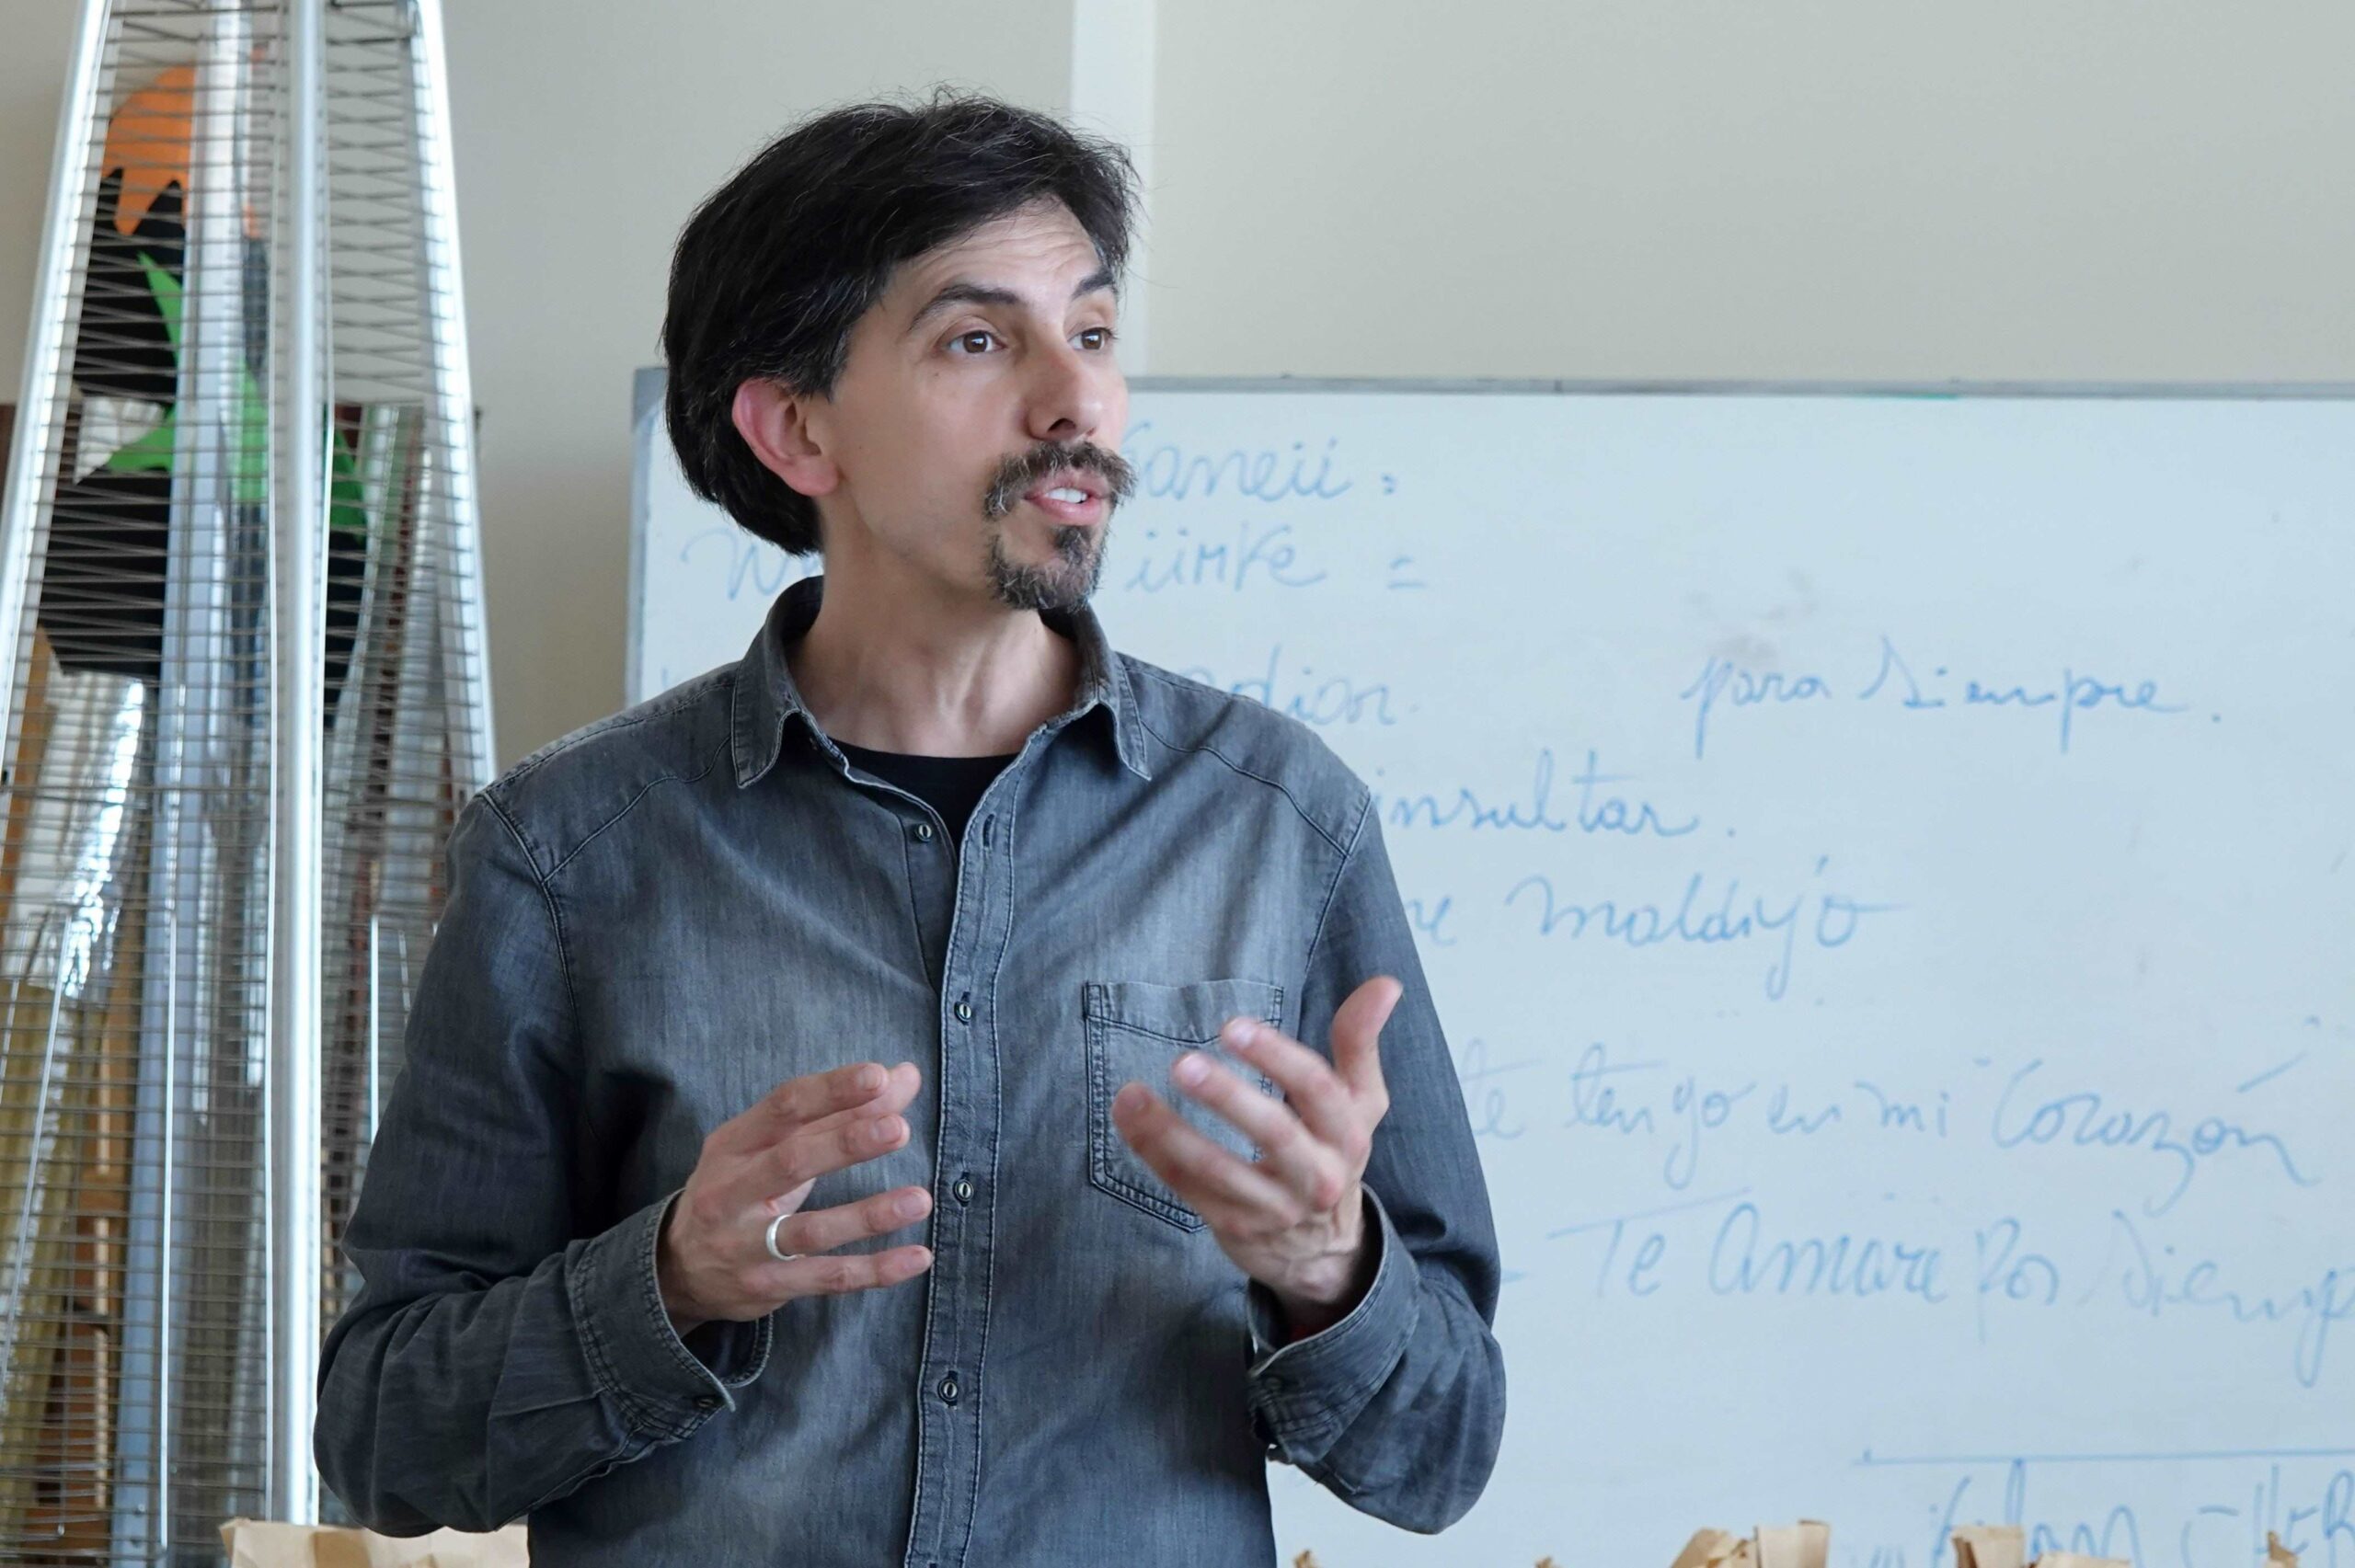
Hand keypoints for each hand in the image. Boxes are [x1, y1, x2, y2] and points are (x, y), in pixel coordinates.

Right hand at [657, 1060, 933, 1332]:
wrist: (679, 1269)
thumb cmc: (739, 1189)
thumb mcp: (772, 1145)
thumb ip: (839, 1112)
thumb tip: (905, 1075)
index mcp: (734, 1144)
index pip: (783, 1107)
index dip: (831, 1090)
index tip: (877, 1076)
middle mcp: (733, 1192)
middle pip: (791, 1162)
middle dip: (845, 1143)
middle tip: (897, 1128)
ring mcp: (748, 1244)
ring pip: (812, 1230)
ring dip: (868, 1215)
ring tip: (920, 1199)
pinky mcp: (769, 1285)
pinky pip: (828, 1278)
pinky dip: (875, 1271)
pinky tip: (918, 1256)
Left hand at [1110, 976, 1400, 1337]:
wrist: (1324, 1250)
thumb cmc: (1333, 1151)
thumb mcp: (1358, 1101)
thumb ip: (1360, 1041)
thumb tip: (1386, 984)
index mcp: (1347, 1134)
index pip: (1317, 1090)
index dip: (1277, 1056)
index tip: (1234, 1027)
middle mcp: (1317, 1175)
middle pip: (1274, 1134)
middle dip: (1227, 1097)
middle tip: (1182, 1063)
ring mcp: (1273, 1207)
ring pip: (1220, 1171)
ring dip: (1171, 1132)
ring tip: (1133, 1095)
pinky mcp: (1235, 1227)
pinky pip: (1189, 1189)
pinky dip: (1154, 1153)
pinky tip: (1129, 1119)